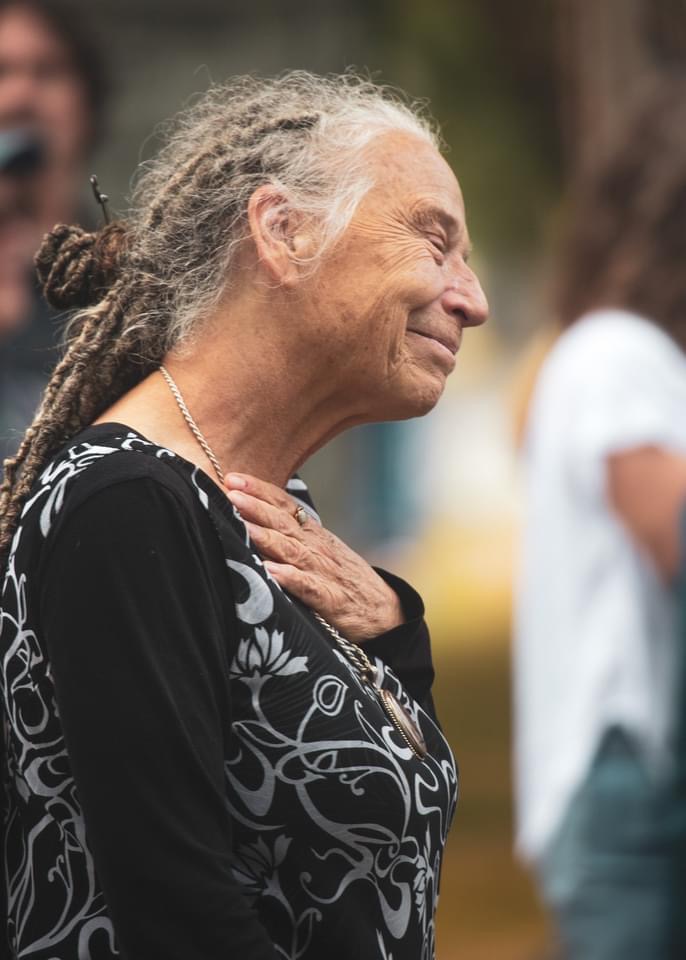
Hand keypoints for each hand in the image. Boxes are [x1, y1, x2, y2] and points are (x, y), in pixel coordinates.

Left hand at [224, 472, 403, 642]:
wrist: (386, 611)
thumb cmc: (344, 580)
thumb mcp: (320, 551)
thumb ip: (292, 537)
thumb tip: (252, 522)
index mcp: (313, 535)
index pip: (285, 506)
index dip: (260, 491)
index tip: (232, 478)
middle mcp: (317, 548)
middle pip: (283, 523)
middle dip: (256, 506)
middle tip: (230, 491)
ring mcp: (325, 572)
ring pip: (292, 551)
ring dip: (266, 537)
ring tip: (244, 526)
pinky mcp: (331, 600)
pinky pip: (308, 587)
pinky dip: (290, 578)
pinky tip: (271, 572)